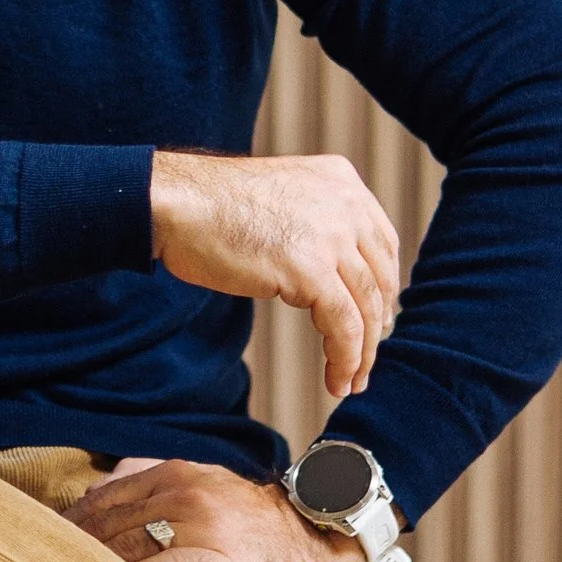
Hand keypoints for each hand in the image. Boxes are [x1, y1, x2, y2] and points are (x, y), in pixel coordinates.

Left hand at [68, 455, 367, 561]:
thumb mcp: (203, 485)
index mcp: (172, 473)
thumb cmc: (255, 522)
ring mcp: (201, 524)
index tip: (39, 551)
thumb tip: (96, 489)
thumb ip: (151, 479)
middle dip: (68, 553)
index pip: (101, 500)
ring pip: (128, 546)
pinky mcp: (219, 559)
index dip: (67, 528)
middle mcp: (181, 492)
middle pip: (106, 524)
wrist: (321, 533)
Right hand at [148, 149, 400, 397]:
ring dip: (362, 352)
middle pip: (381, 276)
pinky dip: (345, 358)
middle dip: (377, 324)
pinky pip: (343, 326)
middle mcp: (346, 204)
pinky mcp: (310, 270)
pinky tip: (336, 379)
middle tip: (367, 357)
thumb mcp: (282, 197)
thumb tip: (330, 269)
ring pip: (365, 306)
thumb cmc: (213, 206)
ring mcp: (331, 236)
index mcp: (341, 180)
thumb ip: (313, 220)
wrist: (177, 204)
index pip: (383, 242)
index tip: (376, 317)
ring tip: (352, 381)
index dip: (385, 286)